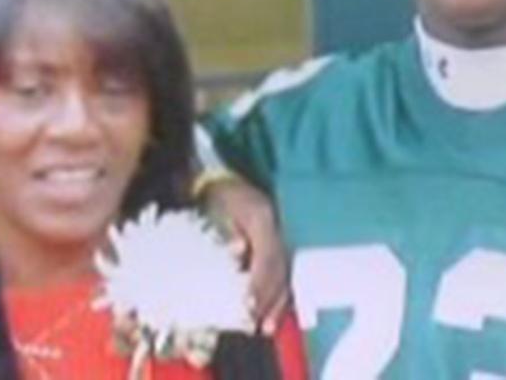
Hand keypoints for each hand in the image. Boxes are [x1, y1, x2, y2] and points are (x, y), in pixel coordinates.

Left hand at [204, 177, 289, 335]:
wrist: (224, 178)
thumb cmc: (218, 196)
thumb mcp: (218, 209)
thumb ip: (230, 231)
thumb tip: (240, 251)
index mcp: (264, 218)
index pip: (268, 258)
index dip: (260, 285)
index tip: (250, 307)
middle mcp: (280, 228)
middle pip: (282, 271)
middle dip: (271, 301)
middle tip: (258, 325)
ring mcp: (284, 235)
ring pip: (287, 275)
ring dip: (278, 303)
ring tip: (267, 327)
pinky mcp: (281, 242)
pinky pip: (286, 272)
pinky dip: (280, 294)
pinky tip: (274, 312)